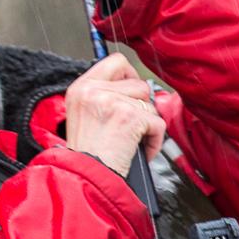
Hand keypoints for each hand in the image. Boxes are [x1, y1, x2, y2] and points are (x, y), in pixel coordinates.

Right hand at [65, 54, 164, 176]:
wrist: (85, 177)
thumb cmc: (86, 155)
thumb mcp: (82, 115)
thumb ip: (101, 96)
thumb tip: (129, 87)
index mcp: (81, 88)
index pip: (115, 62)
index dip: (129, 75)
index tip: (132, 92)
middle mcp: (94, 91)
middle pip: (138, 83)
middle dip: (140, 105)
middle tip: (131, 123)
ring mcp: (112, 101)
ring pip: (149, 103)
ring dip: (147, 124)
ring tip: (132, 140)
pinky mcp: (130, 117)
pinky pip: (158, 123)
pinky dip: (154, 141)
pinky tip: (140, 150)